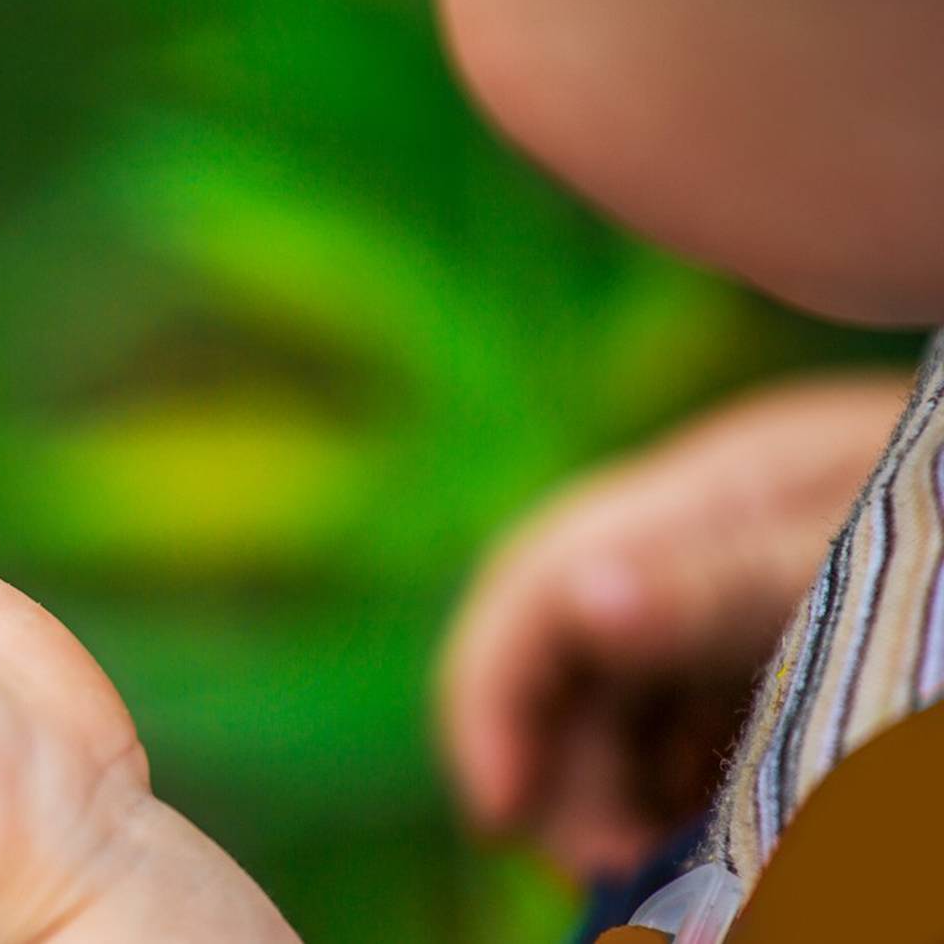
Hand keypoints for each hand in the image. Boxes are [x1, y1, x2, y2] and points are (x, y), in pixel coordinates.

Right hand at [439, 372, 908, 881]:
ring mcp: (750, 585)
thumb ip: (730, 582)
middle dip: (558, 765)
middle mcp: (711, 530)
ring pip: (619, 694)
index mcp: (719, 491)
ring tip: (656, 866)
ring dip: (612, 786)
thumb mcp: (870, 576)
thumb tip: (587, 598)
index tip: (501, 821)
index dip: (490, 691)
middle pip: (565, 646)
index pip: (540, 580)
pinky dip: (675, 784)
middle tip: (597, 870)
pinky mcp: (787, 640)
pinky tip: (708, 832)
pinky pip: (688, 717)